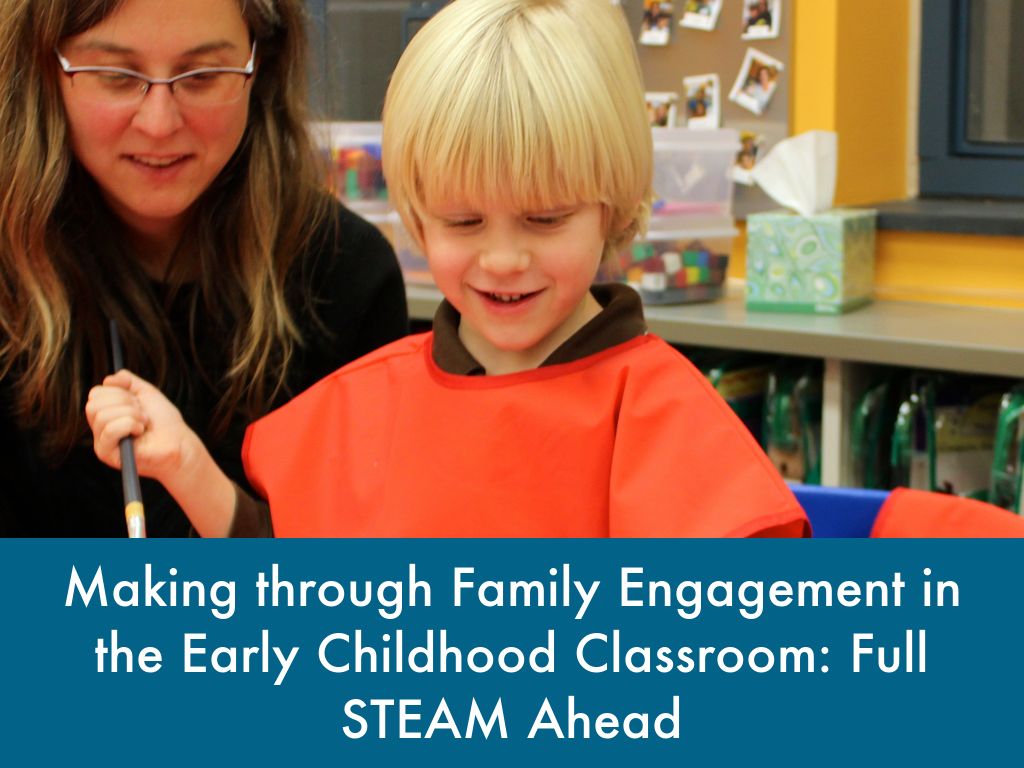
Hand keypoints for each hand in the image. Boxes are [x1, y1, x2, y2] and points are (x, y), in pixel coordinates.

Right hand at [85, 369, 199, 485]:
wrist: (178, 442)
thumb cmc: (163, 420)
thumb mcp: (145, 392)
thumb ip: (126, 380)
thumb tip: (108, 380)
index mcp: (105, 413)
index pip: (95, 394)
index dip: (118, 391)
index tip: (137, 400)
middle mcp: (99, 428)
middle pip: (93, 404)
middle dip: (124, 402)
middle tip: (142, 412)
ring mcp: (101, 442)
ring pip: (102, 416)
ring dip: (130, 414)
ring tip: (144, 422)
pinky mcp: (107, 454)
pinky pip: (109, 430)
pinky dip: (129, 425)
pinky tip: (140, 431)